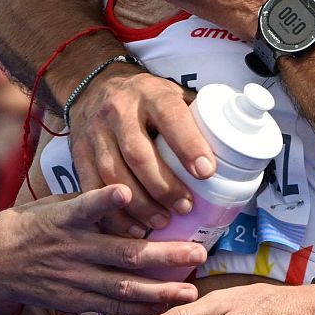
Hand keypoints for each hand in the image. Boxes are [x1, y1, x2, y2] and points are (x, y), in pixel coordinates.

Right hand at [0, 185, 204, 314]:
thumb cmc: (33, 225)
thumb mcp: (53, 204)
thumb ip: (88, 201)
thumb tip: (130, 186)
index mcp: (64, 219)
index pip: (84, 206)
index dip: (104, 200)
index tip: (125, 191)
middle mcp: (72, 249)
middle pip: (123, 253)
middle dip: (163, 255)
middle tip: (197, 252)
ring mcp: (75, 278)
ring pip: (124, 287)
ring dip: (160, 289)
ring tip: (190, 290)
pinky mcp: (75, 300)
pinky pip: (113, 306)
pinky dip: (140, 306)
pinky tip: (166, 306)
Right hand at [69, 68, 213, 236]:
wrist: (96, 87)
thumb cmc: (147, 99)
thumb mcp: (173, 95)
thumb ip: (197, 119)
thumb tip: (236, 150)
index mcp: (151, 94)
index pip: (171, 117)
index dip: (189, 145)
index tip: (206, 172)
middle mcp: (119, 111)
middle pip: (139, 153)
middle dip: (163, 186)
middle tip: (185, 207)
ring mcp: (95, 132)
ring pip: (114, 174)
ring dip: (140, 204)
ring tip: (161, 222)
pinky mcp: (78, 152)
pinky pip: (92, 188)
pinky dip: (112, 213)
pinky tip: (132, 227)